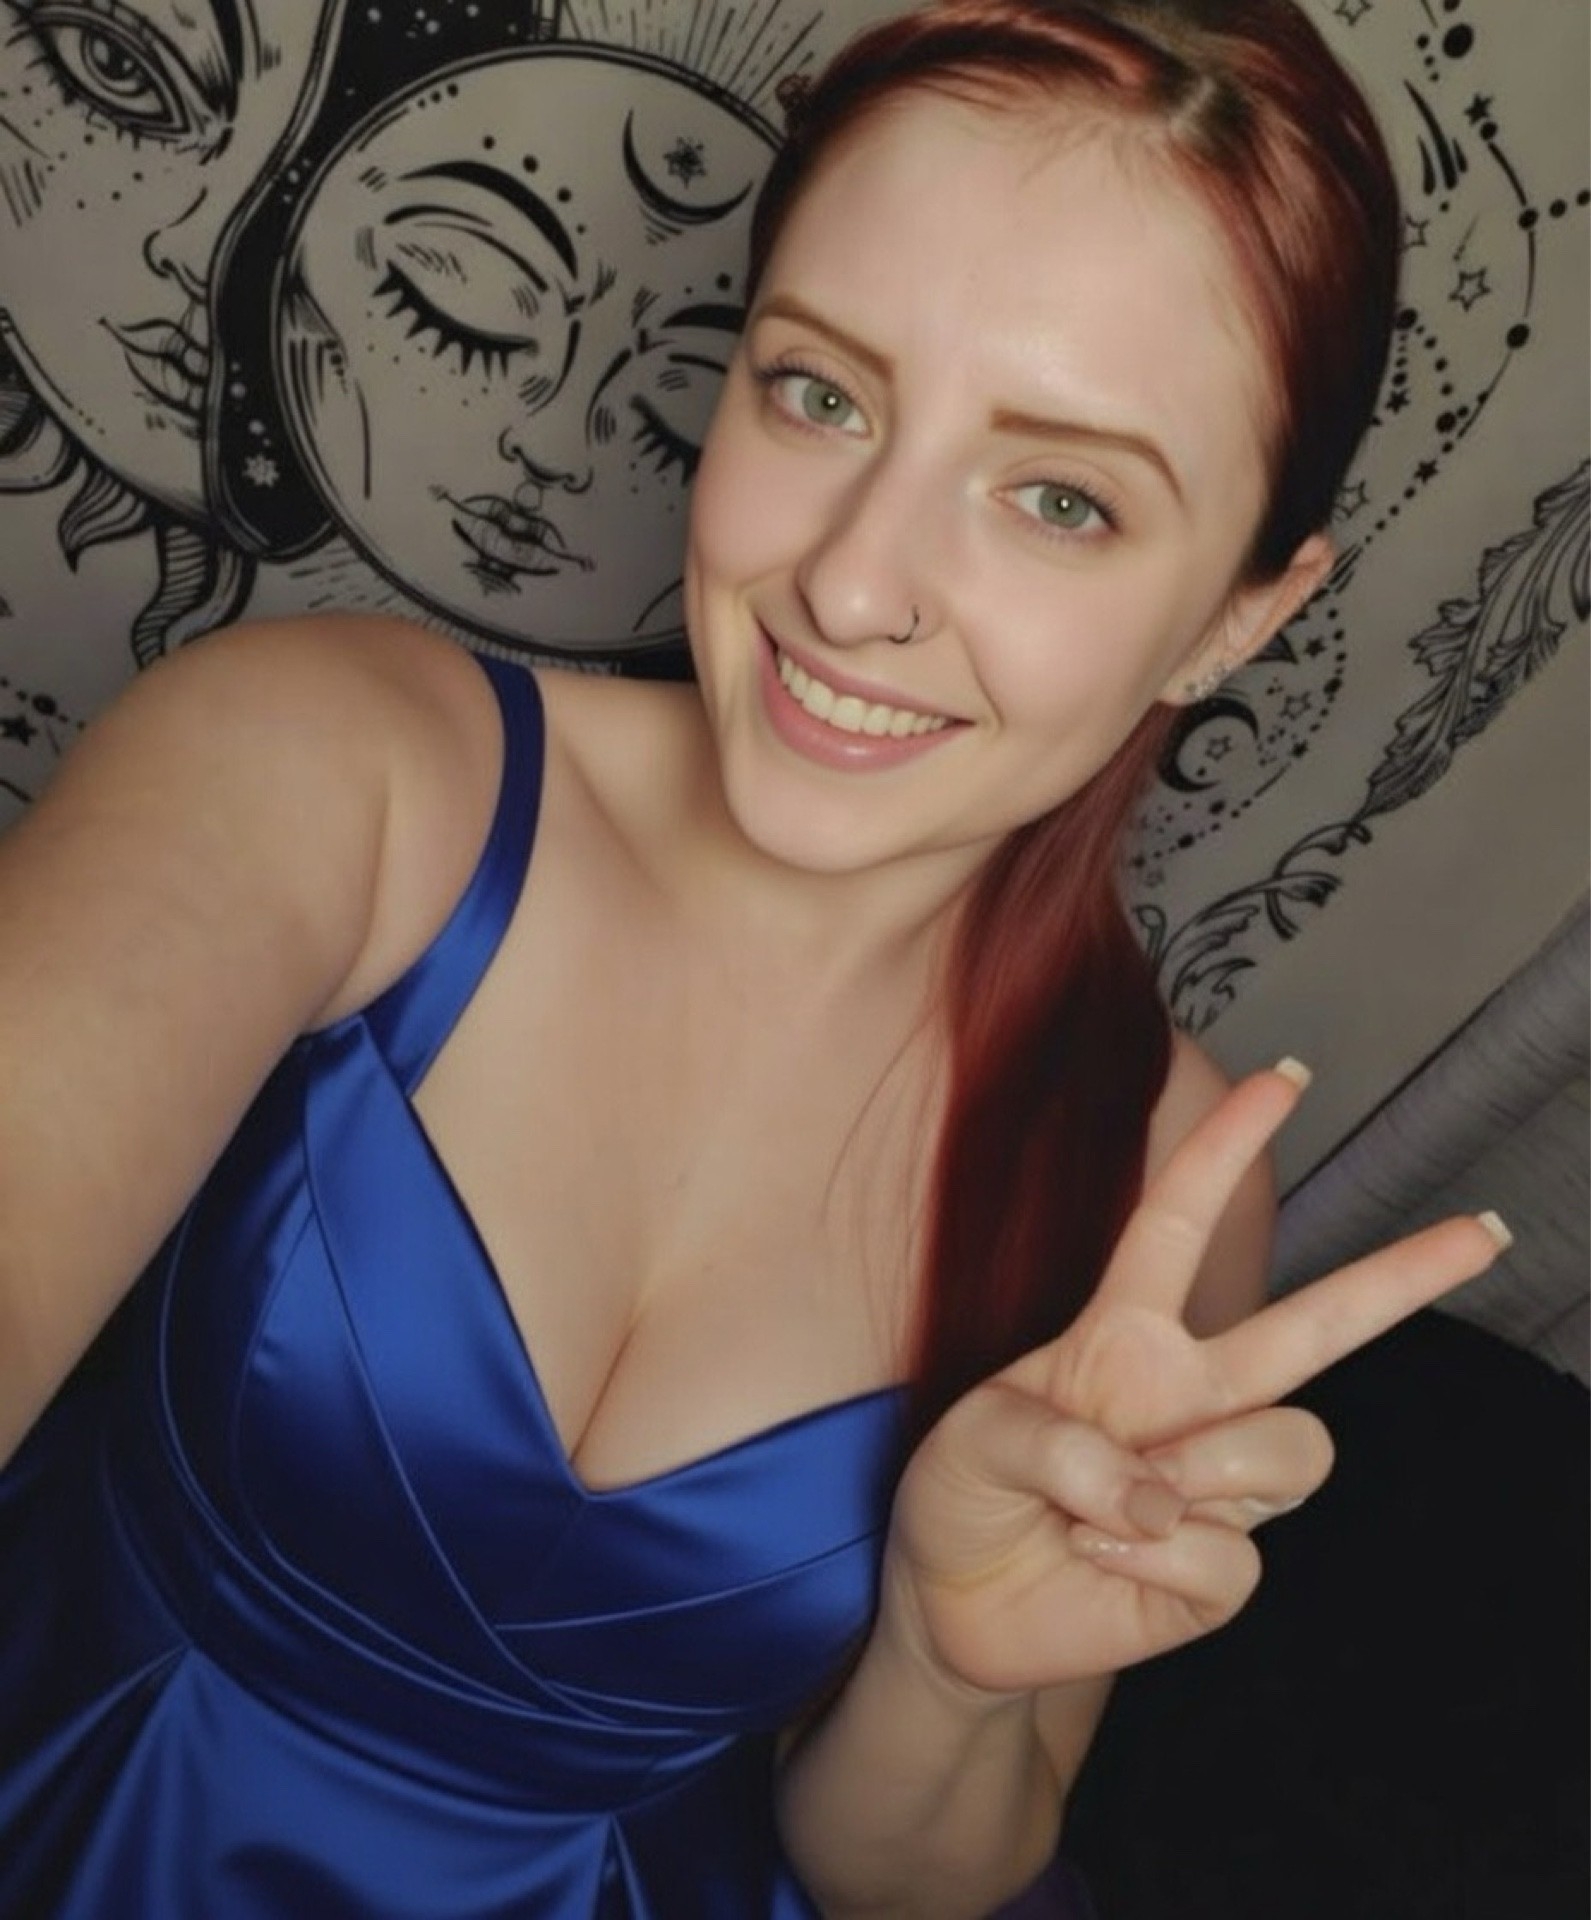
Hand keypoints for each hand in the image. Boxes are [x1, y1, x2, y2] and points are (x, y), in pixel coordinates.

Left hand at [885, 1064, 1508, 1697]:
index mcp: (1125, 1336)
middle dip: (1401, 1276)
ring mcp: (1211, 1481)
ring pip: (1292, 1446)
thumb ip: (1058, 1446)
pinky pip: (1232, 1555)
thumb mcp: (974, 1437)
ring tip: (1115, 1507)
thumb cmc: (963, 1494)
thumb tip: (1162, 1494)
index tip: (1285, 1077)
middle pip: (1313, 1326)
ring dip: (1204, 1473)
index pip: (1180, 1223)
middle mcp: (1187, 1396)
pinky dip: (1154, 1560)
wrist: (951, 1603)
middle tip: (1482, 1232)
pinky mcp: (1218, 1569)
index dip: (1226, 1147)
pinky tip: (1104, 1560)